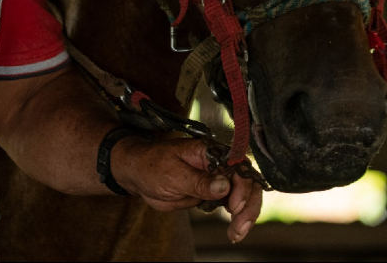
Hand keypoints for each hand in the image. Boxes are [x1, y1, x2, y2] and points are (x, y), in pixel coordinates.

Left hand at [112, 136, 262, 242]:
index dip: (242, 186)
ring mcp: (216, 179)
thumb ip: (200, 181)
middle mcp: (217, 164)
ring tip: (236, 233)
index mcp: (210, 152)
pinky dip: (237, 219)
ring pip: (243, 196)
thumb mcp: (174, 173)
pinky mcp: (212, 193)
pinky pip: (232, 205)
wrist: (138, 174)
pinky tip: (234, 231)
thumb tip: (224, 186)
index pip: (238, 166)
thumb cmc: (151, 165)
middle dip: (248, 205)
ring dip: (245, 215)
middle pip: (247, 182)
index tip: (234, 206)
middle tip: (240, 226)